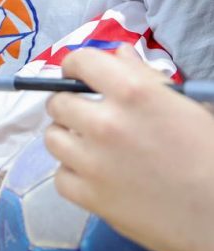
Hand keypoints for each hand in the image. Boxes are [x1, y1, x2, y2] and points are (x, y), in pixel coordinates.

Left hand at [45, 48, 213, 250]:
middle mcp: (106, 123)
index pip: (82, 62)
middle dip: (69, 105)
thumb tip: (119, 54)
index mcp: (134, 93)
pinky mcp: (89, 197)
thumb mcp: (186, 106)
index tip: (77, 75)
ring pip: (52, 138)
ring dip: (67, 138)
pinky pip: (60, 176)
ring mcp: (93, 162)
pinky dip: (73, 175)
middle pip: (58, 103)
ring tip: (89, 147)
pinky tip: (94, 176)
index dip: (75, 66)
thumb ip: (145, 77)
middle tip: (86, 116)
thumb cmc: (211, 156)